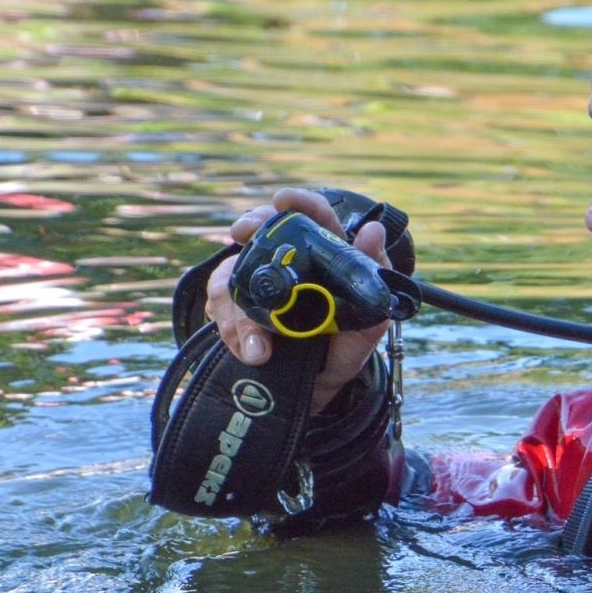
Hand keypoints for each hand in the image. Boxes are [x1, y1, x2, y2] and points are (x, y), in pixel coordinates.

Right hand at [205, 187, 392, 413]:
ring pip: (232, 273)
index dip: (299, 202)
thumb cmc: (347, 348)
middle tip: (243, 234)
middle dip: (250, 227)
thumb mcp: (370, 319)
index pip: (315, 216)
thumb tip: (373, 231)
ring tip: (259, 348)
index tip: (282, 201)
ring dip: (238, 307)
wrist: (317, 391)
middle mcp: (287, 264)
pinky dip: (230, 330)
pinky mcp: (235, 310)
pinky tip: (248, 351)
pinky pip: (218, 307)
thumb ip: (374, 277)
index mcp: (325, 257)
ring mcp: (258, 286)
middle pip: (261, 229)